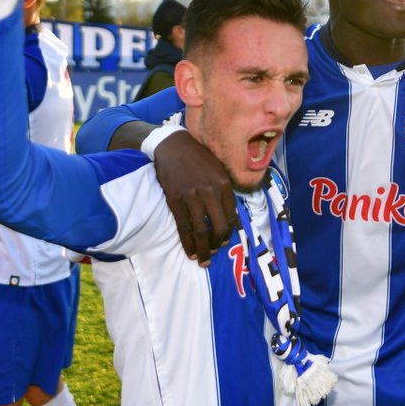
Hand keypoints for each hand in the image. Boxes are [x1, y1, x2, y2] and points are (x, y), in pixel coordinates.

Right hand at [153, 130, 235, 266]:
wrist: (173, 146)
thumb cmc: (197, 157)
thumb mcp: (218, 168)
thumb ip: (224, 189)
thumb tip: (227, 213)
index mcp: (224, 184)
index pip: (231, 216)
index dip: (228, 232)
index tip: (224, 240)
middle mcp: (210, 192)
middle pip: (218, 227)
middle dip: (217, 244)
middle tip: (214, 253)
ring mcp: (192, 197)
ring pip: (200, 231)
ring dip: (203, 249)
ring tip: (203, 259)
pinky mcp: (175, 201)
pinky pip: (183, 227)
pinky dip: (187, 242)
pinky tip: (190, 251)